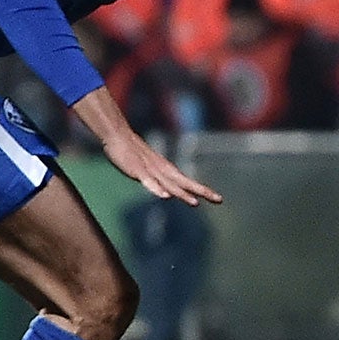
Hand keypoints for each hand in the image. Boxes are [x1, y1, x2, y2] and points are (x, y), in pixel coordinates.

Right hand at [101, 129, 222, 205]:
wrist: (119, 136)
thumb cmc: (134, 153)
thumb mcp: (149, 169)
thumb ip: (158, 181)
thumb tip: (168, 192)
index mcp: (167, 171)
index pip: (188, 183)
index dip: (203, 190)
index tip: (219, 199)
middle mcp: (163, 171)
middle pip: (185, 183)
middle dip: (201, 191)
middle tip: (219, 199)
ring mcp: (151, 170)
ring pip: (169, 184)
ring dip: (182, 194)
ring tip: (195, 203)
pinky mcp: (137, 170)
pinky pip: (148, 181)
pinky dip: (156, 188)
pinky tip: (165, 196)